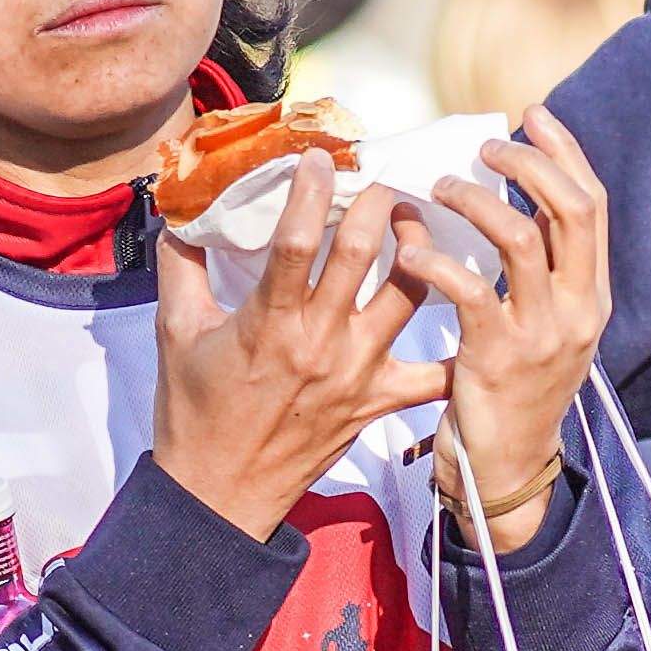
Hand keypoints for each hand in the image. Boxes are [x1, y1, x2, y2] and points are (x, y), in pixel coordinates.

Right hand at [153, 164, 445, 540]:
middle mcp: (321, 342)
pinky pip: (436, 377)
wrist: (221, 494)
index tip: (322, 156)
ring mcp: (357, 373)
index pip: (297, 243)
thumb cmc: (195, 412)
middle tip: (385, 176)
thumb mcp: (175, 332)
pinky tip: (475, 309)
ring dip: (420, 251)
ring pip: (409, 297)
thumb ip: (181, 266)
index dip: (313, 192)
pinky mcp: (379, 402)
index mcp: (268, 322)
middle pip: (363, 256)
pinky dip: (460, 348)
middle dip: (379, 204)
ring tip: (421, 222)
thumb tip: (182, 212)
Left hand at [398, 115, 615, 551]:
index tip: (533, 116)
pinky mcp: (496, 357)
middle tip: (486, 146)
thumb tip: (512, 199)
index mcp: (592, 295)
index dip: (565, 153)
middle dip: (529, 164)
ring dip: (476, 201)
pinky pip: (469, 289)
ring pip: (520, 238)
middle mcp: (578, 309)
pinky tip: (411, 247)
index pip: (591, 204)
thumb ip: (538, 271)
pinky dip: (436, 258)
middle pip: (571, 209)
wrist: (507, 469)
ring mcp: (542, 333)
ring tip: (440, 189)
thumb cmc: (515, 390)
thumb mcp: (544, 326)